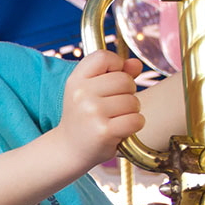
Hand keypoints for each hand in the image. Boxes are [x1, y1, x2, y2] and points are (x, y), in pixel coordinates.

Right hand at [57, 50, 144, 166]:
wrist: (69, 148)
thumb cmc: (83, 117)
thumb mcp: (91, 90)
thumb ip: (115, 73)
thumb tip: (136, 64)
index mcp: (76, 80)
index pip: (104, 57)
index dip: (116, 65)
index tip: (111, 79)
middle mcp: (81, 94)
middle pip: (125, 80)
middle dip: (127, 92)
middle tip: (113, 105)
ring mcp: (92, 112)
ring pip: (133, 101)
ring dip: (130, 111)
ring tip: (114, 118)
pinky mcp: (104, 131)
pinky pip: (136, 120)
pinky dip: (134, 125)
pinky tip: (120, 129)